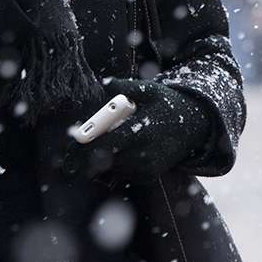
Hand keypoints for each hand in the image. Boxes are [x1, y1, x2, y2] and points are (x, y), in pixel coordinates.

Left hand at [63, 79, 214, 182]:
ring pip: (110, 171)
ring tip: (90, 155)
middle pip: (103, 165)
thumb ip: (125, 88)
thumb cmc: (167, 105)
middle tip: (65, 164)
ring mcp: (147, 168)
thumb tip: (103, 85)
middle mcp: (144, 154)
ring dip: (96, 166)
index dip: (83, 152)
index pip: (106, 145)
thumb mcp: (150, 90)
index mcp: (142, 130)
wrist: (196, 127)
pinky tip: (113, 156)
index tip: (65, 156)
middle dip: (82, 164)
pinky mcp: (149, 177)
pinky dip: (112, 168)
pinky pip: (121, 175)